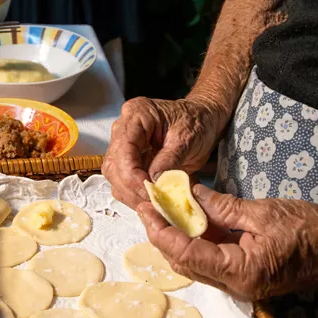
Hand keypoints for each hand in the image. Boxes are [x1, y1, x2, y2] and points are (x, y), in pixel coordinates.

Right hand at [102, 97, 222, 208]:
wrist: (203, 120)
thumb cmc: (196, 122)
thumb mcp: (187, 139)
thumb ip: (169, 160)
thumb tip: (154, 182)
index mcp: (136, 114)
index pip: (123, 150)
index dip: (132, 175)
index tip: (149, 191)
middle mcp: (124, 129)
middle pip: (114, 166)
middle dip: (131, 188)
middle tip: (153, 201)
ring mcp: (124, 145)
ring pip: (115, 177)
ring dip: (132, 194)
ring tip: (153, 203)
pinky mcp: (130, 160)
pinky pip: (124, 182)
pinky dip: (135, 194)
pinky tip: (151, 199)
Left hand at [137, 184, 317, 300]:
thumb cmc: (311, 230)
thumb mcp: (263, 212)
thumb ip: (222, 207)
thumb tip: (190, 195)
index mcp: (240, 271)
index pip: (185, 253)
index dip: (161, 231)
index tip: (145, 208)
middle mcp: (235, 286)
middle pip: (184, 263)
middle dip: (162, 235)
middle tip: (149, 206)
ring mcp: (240, 284)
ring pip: (195, 264)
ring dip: (177, 239)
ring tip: (163, 210)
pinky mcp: (245, 277)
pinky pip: (211, 261)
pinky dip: (196, 242)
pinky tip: (189, 220)